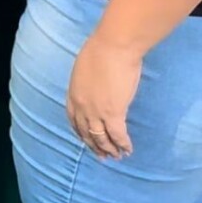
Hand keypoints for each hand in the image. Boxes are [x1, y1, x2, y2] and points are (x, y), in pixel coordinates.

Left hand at [66, 33, 140, 160]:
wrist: (113, 46)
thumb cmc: (101, 50)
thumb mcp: (84, 69)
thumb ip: (87, 84)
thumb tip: (96, 88)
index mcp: (73, 94)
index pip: (74, 120)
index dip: (81, 132)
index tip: (87, 140)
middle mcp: (82, 107)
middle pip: (87, 133)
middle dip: (95, 146)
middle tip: (102, 155)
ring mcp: (96, 112)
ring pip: (102, 138)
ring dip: (110, 149)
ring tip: (117, 156)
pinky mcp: (114, 114)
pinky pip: (118, 136)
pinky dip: (123, 145)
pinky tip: (128, 149)